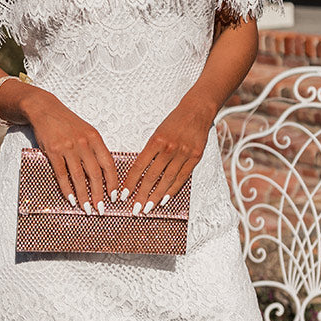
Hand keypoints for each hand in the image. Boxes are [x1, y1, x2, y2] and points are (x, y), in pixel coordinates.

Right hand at [23, 88, 117, 214]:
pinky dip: (67, 189)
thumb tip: (105, 174)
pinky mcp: (53, 151)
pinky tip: (71, 199)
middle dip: (99, 194)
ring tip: (86, 209)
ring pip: (78, 177)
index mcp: (95, 138)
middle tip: (101, 209)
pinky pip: (62, 174)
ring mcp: (68, 147)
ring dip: (83, 195)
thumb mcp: (87, 131)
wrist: (45, 109)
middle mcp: (84, 143)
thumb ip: (95, 149)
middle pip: (95, 173)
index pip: (108, 164)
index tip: (114, 196)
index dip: (113, 182)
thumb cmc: (67, 123)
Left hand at [119, 95, 214, 214]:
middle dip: (142, 195)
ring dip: (157, 196)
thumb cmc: (174, 122)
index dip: (130, 182)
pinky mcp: (195, 156)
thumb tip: (139, 172)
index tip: (124, 194)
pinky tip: (165, 198)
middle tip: (136, 209)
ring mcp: (183, 153)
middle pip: (152, 176)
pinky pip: (182, 177)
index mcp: (155, 140)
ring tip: (149, 207)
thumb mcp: (157, 132)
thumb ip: (149, 151)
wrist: (196, 111)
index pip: (139, 166)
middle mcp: (169, 148)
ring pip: (167, 179)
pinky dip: (173, 189)